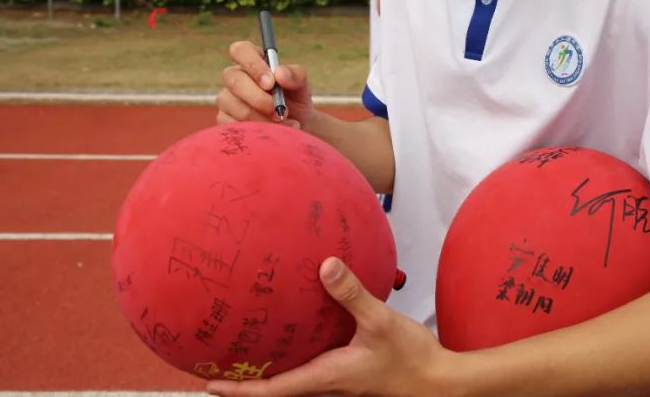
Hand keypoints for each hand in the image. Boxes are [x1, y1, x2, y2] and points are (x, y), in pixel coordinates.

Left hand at [207, 258, 453, 396]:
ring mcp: (339, 381)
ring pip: (295, 380)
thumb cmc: (411, 360)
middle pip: (277, 389)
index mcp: (326, 377)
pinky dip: (297, 356)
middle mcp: (327, 384)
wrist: (440, 382)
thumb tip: (325, 265)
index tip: (209, 381)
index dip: (239, 388)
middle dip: (247, 380)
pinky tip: (301, 331)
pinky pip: (315, 367)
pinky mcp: (352, 373)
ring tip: (249, 349)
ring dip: (270, 370)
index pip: (272, 390)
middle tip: (219, 364)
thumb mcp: (380, 322)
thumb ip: (352, 293)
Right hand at [216, 41, 315, 128]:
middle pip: (234, 81)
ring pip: (235, 106)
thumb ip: (295, 74)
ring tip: (284, 123)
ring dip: (261, 118)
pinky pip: (233, 125)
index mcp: (251, 60)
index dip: (253, 66)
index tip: (271, 83)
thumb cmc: (296, 98)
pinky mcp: (224, 120)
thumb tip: (279, 73)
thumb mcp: (301, 85)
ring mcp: (226, 99)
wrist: (297, 124)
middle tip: (279, 110)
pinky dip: (256, 132)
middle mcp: (234, 77)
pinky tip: (273, 133)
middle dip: (259, 98)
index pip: (240, 50)